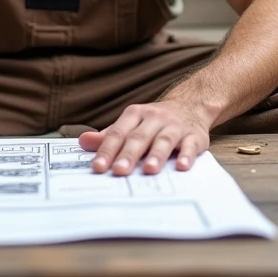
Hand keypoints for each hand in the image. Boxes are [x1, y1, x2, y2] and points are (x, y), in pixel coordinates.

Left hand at [78, 101, 210, 175]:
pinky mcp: (194, 135)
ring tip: (149, 170)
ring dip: (156, 155)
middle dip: (129, 154)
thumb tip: (83, 141)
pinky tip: (181, 166)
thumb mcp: (130, 124)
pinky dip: (186, 155)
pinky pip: (190, 145)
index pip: (118, 133)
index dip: (107, 150)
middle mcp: (154, 118)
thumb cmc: (153, 121)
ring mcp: (175, 126)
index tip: (98, 167)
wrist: (191, 105)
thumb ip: (108, 135)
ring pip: (164, 140)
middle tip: (119, 171)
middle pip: (139, 137)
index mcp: (135, 114)